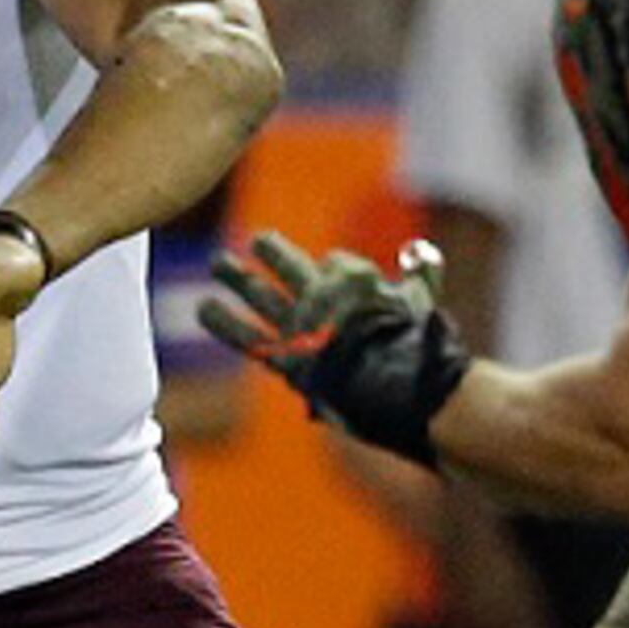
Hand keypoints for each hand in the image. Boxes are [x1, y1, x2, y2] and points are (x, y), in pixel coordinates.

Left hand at [198, 231, 470, 464]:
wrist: (393, 387)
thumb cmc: (412, 345)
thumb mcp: (422, 303)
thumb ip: (422, 273)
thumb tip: (423, 251)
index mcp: (354, 279)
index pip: (335, 264)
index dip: (334, 269)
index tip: (331, 273)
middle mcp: (319, 295)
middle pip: (287, 264)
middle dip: (270, 251)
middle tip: (255, 240)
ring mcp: (297, 325)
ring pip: (259, 292)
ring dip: (236, 276)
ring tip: (218, 263)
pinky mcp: (283, 355)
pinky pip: (245, 335)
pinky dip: (222, 321)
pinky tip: (205, 307)